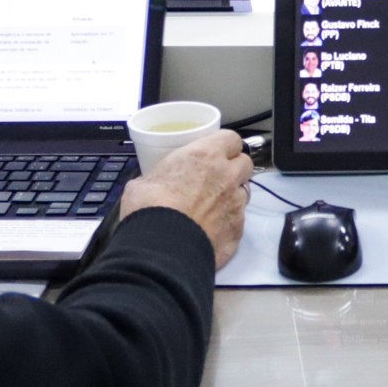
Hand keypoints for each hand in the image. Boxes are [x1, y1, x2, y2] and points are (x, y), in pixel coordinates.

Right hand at [116, 130, 252, 261]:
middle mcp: (227, 176)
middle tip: (217, 177)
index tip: (217, 152)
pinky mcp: (238, 228)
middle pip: (245, 163)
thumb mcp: (142, 183)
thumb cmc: (150, 209)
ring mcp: (236, 203)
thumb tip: (149, 185)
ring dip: (232, 195)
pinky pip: (239, 219)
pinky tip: (212, 228)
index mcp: (205, 156)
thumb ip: (157, 178)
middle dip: (235, 168)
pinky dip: (228, 221)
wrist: (162, 247)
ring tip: (212, 206)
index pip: (231, 138)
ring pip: (244, 191)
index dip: (225, 145)